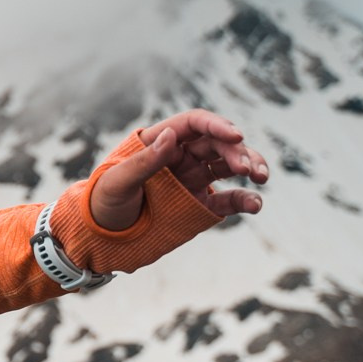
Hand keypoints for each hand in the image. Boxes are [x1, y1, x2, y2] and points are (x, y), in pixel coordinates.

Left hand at [91, 110, 268, 229]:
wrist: (101, 237)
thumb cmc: (102, 203)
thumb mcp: (117, 183)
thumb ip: (143, 162)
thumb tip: (171, 136)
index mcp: (159, 142)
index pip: (194, 124)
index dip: (217, 125)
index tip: (236, 136)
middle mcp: (180, 156)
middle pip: (217, 143)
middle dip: (237, 151)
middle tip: (247, 168)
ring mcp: (193, 179)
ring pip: (229, 165)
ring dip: (249, 166)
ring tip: (261, 177)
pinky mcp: (200, 203)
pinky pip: (228, 199)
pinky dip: (245, 200)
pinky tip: (256, 204)